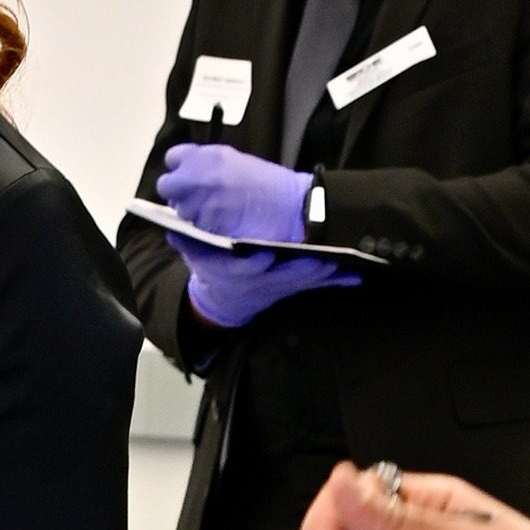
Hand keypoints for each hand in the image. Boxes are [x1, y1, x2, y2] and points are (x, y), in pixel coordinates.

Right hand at [156, 139, 359, 331]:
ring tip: (342, 264)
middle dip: (302, 269)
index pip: (246, 268)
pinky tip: (356, 277)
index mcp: (236, 272)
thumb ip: (186, 242)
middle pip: (285, 276)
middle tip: (320, 261)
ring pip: (305, 282)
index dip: (255, 264)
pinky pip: (319, 286)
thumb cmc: (213, 269)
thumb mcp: (196, 256)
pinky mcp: (295, 287)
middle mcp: (262, 281)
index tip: (262, 256)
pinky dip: (338, 282)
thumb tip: (173, 229)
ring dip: (324, 275)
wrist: (227, 300)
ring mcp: (281, 286)